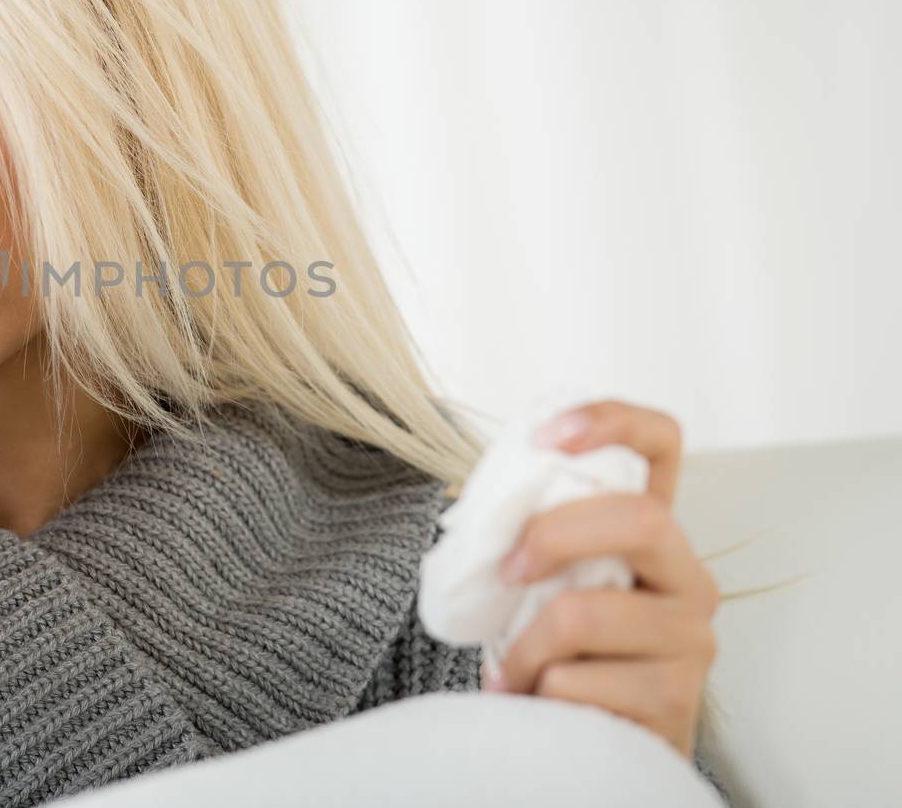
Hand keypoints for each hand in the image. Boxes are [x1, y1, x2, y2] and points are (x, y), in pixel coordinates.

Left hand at [482, 399, 719, 757]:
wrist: (601, 751)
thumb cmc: (567, 655)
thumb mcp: (549, 586)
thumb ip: (533, 538)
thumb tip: (481, 506)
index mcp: (652, 536)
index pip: (662, 445)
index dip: (612, 421)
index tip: (547, 435)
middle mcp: (688, 579)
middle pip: (641, 520)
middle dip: (554, 538)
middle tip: (507, 572)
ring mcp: (691, 640)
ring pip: (585, 614)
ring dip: (525, 647)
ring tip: (514, 671)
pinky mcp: (675, 701)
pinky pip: (575, 681)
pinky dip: (535, 694)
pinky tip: (539, 705)